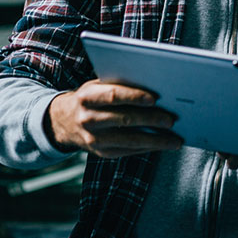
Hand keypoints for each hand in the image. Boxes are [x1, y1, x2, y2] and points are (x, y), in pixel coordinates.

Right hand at [46, 79, 182, 157]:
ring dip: (155, 141)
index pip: (113, 95)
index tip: (154, 98)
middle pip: (124, 119)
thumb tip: (155, 84)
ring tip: (174, 140)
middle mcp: (88, 119)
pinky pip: (128, 151)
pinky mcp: (101, 153)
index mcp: (88, 97)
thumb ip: (120, 84)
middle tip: (171, 120)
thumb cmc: (91, 98)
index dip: (134, 96)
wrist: (63, 121)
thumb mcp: (98, 85)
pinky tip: (162, 144)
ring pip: (129, 140)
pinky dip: (147, 148)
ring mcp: (93, 139)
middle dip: (151, 120)